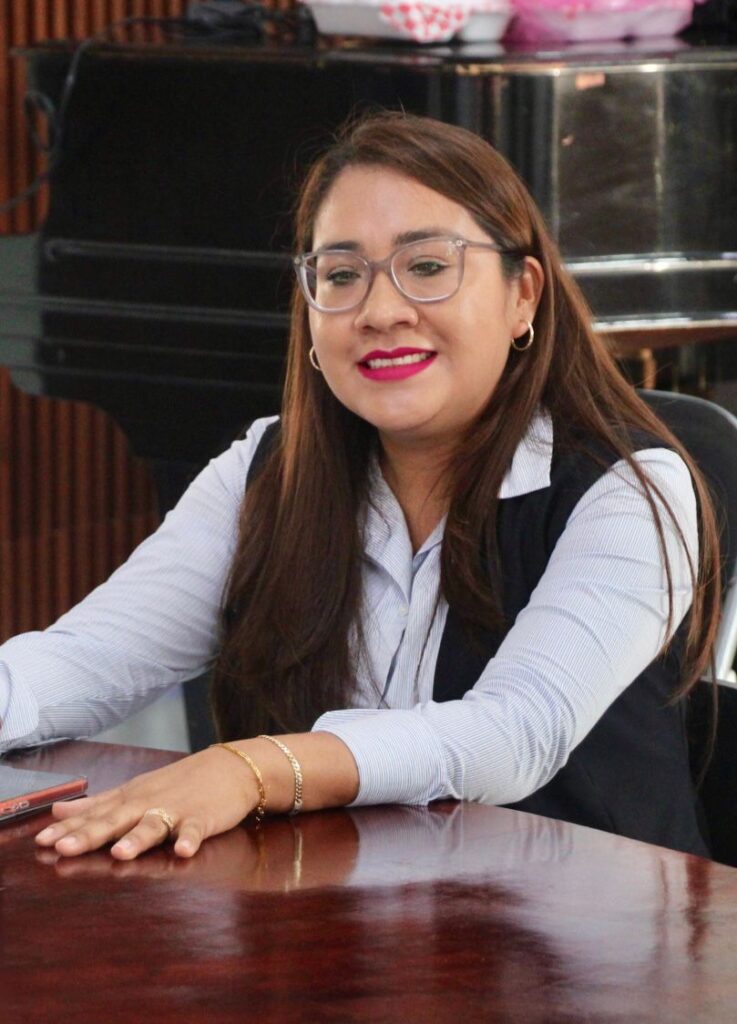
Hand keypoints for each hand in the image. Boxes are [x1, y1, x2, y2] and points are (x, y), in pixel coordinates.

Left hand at [34, 747, 257, 859]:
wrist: (230, 768)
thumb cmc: (179, 783)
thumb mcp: (134, 790)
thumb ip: (97, 804)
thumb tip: (57, 809)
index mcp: (130, 798)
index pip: (94, 814)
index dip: (68, 828)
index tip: (41, 841)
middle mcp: (148, 803)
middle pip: (116, 820)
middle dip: (90, 834)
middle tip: (64, 848)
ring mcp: (176, 810)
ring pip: (154, 825)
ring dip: (138, 838)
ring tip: (120, 853)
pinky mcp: (203, 818)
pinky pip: (196, 830)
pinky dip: (190, 839)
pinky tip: (184, 851)